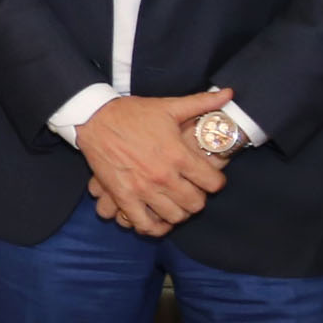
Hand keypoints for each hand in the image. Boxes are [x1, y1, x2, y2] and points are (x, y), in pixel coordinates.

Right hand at [72, 89, 232, 236]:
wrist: (94, 118)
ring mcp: (143, 189)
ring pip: (174, 217)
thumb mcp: (169, 106)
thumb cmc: (132, 113)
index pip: (213, 183)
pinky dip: (154, 227)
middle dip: (198, 198)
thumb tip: (228, 94)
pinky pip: (144, 224)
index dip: (215, 181)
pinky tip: (157, 219)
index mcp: (178, 155)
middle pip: (196, 204)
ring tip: (175, 203)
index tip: (209, 178)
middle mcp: (164, 176)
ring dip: (178, 212)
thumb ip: (201, 103)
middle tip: (192, 191)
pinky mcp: (123, 197)